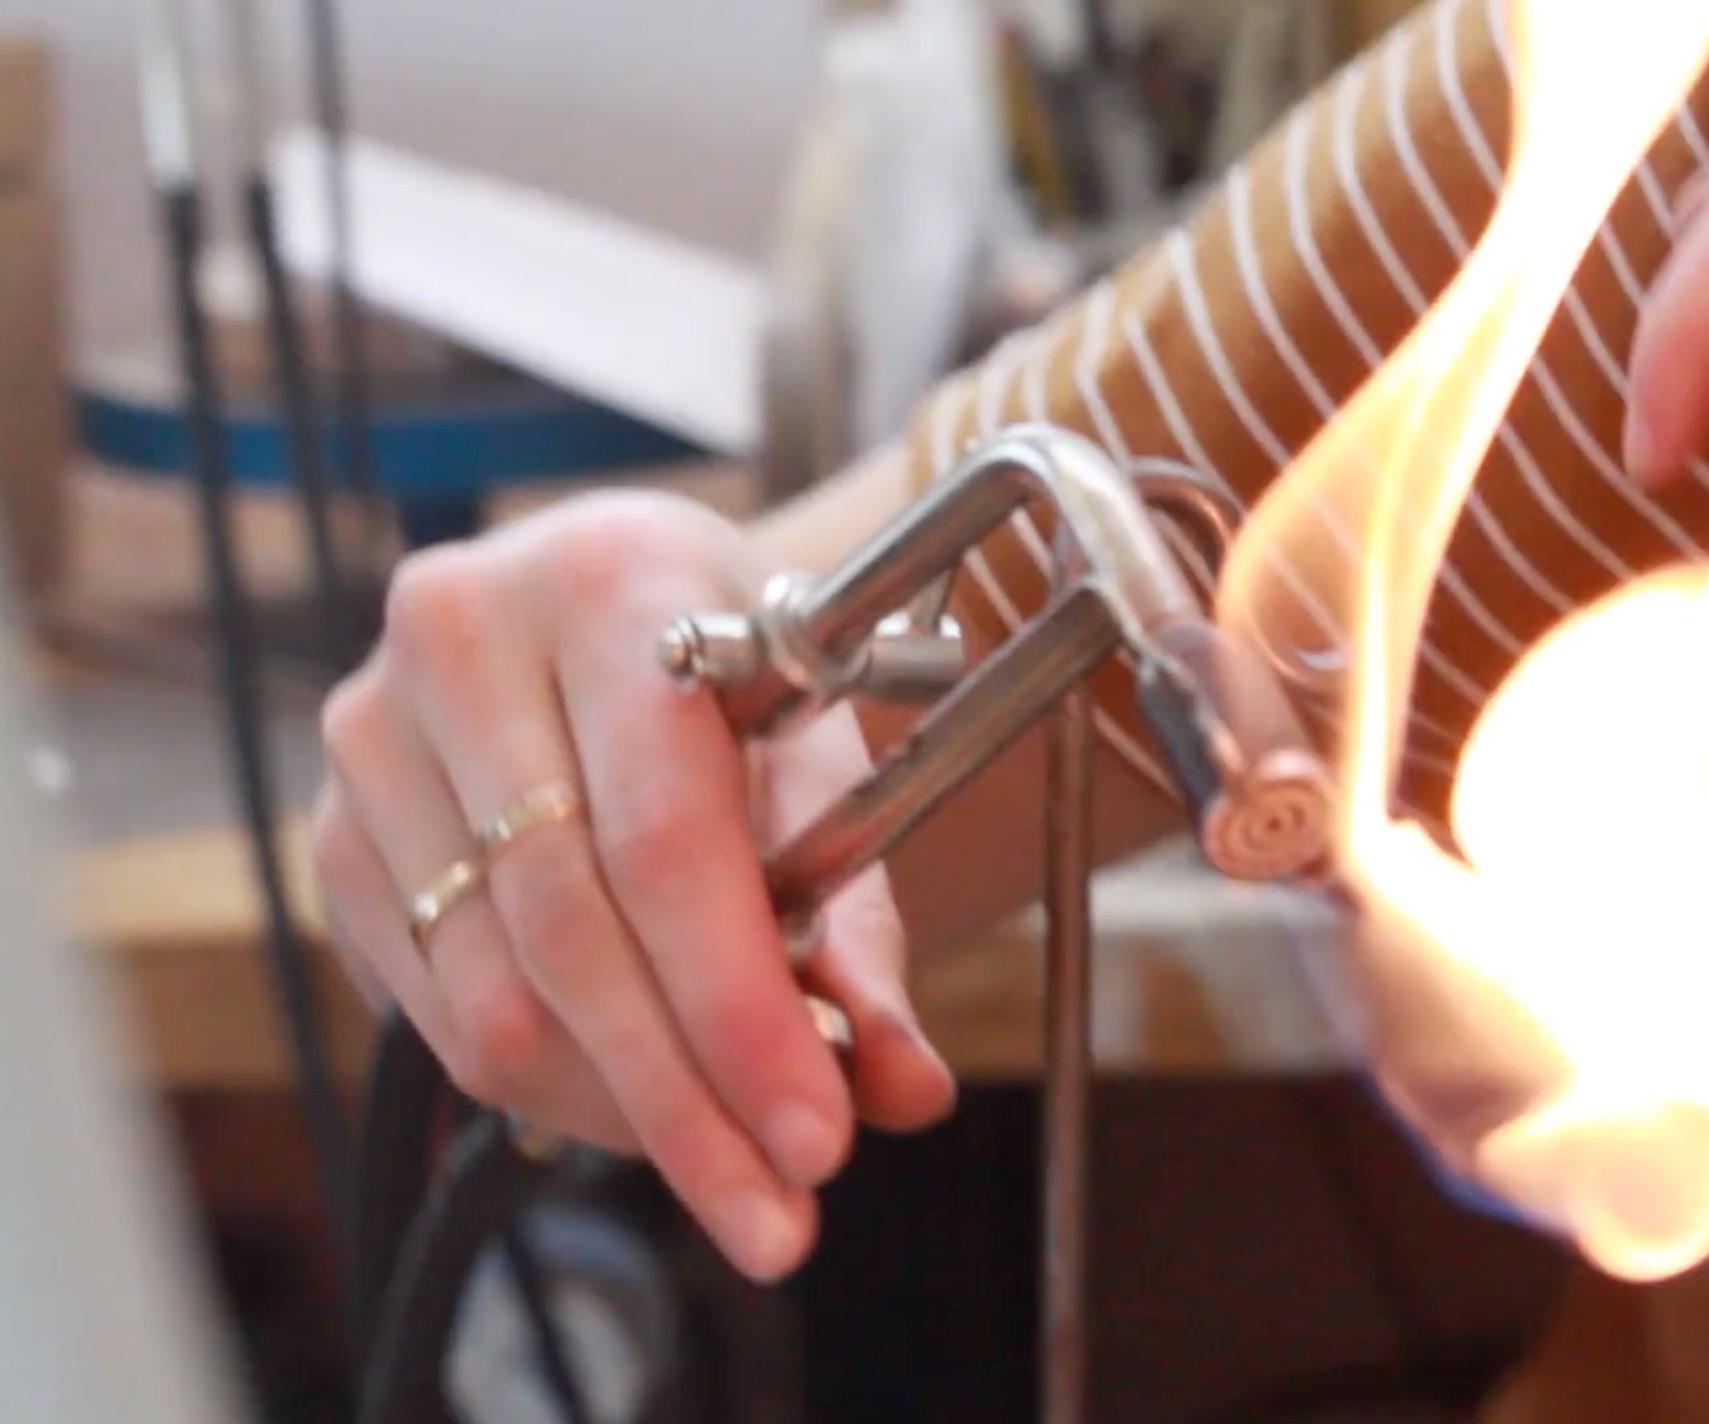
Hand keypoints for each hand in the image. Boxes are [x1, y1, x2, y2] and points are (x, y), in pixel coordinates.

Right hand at [311, 490, 954, 1281]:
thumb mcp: (833, 774)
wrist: (627, 615)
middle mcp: (463, 640)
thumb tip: (905, 1091)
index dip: (739, 1009)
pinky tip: (642, 1106)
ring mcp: (373, 738)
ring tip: (732, 1172)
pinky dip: (553, 1089)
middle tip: (776, 1216)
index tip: (819, 1141)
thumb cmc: (744, 688)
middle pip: (571, 934)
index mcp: (615, 581)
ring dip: (624, 1114)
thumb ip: (866, 937)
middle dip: (687, 1102)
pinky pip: (441, 1012)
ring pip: (494, 996)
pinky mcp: (334, 834)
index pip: (666, 839)